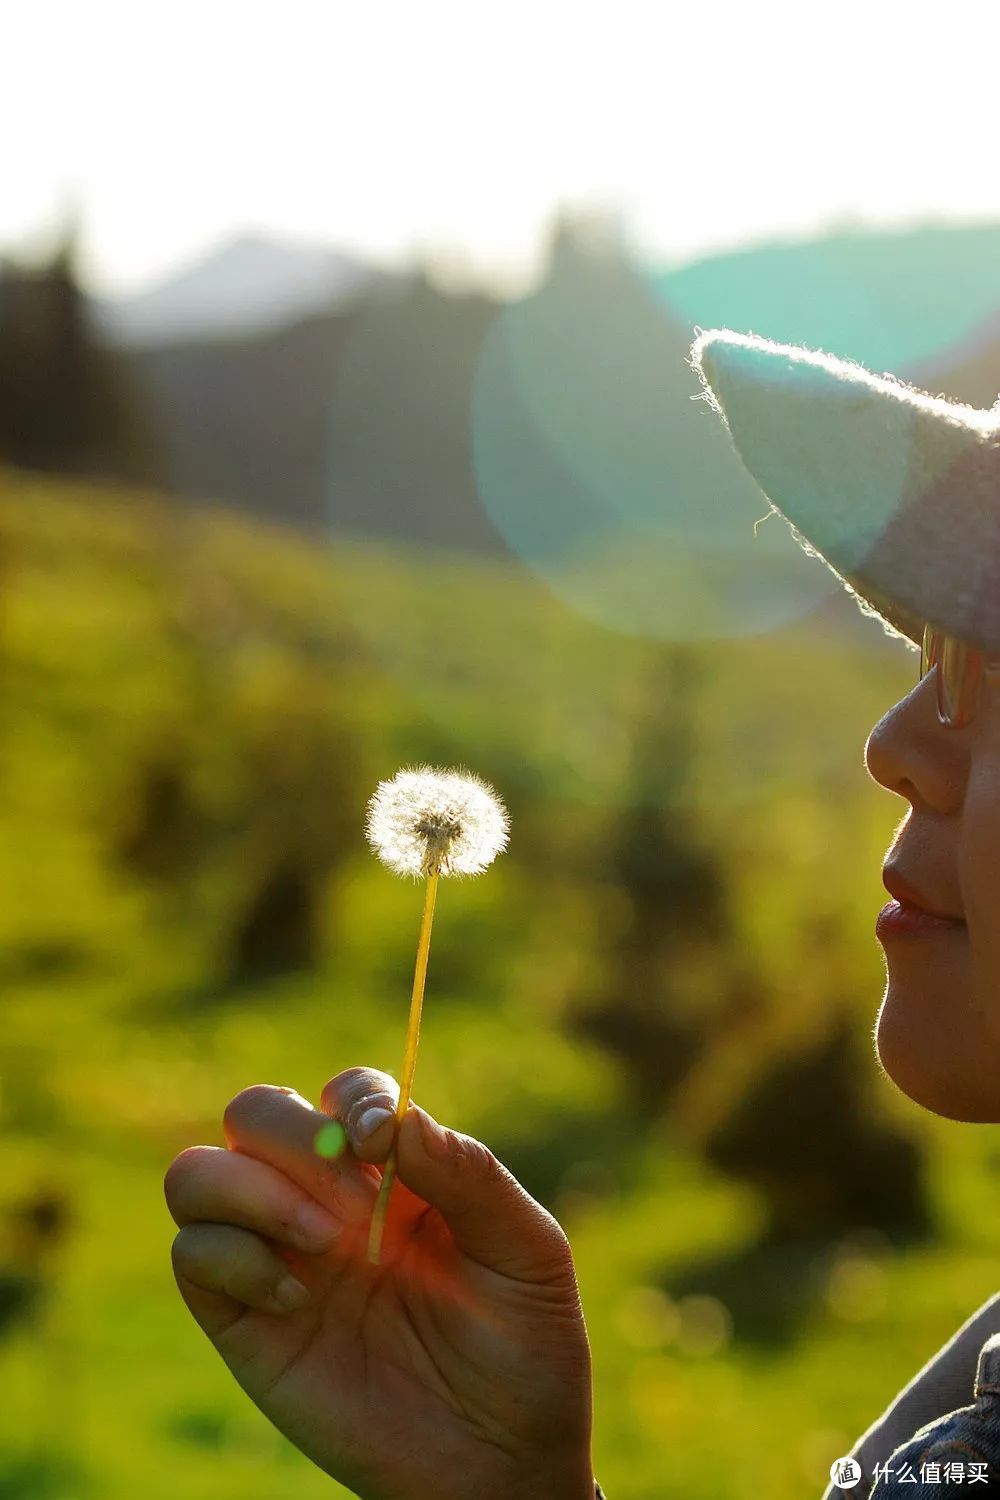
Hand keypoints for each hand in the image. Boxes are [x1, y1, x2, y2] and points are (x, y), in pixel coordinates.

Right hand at [163, 1069, 595, 1499]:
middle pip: (256, 1111)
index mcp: (393, 1171)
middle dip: (295, 1139)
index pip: (344, 1094)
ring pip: (197, 1173)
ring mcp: (277, 1257)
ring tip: (323, 1243)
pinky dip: (232, 1258)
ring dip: (251, 1190)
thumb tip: (398, 1121)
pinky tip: (297, 1302)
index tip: (377, 1142)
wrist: (500, 1465)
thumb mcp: (527, 1252)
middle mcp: (323, 1200)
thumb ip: (469, 1175)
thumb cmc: (527, 1348)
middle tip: (358, 1204)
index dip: (352, 1098)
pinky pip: (191, 1255)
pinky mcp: (244, 1322)